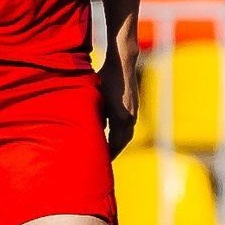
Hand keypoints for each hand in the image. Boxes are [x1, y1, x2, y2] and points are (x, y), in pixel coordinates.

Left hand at [96, 42, 138, 157]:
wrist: (123, 62)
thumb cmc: (106, 77)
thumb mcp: (96, 97)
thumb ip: (95, 115)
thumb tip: (92, 131)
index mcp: (121, 118)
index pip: (114, 143)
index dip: (107, 153)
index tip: (100, 162)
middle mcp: (130, 117)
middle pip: (122, 142)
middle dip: (113, 152)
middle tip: (103, 162)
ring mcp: (133, 112)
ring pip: (126, 134)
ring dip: (117, 143)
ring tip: (107, 150)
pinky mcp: (133, 106)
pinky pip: (127, 126)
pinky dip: (120, 133)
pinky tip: (111, 132)